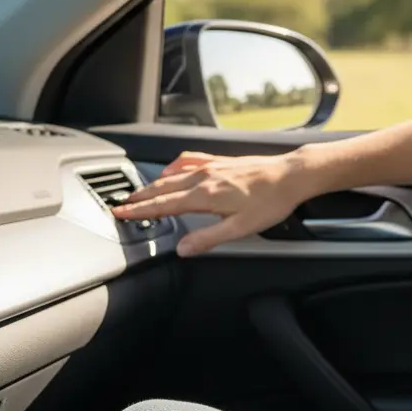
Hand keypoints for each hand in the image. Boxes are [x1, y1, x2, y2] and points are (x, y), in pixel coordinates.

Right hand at [111, 151, 309, 255]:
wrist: (292, 175)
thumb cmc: (271, 201)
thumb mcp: (240, 228)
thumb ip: (208, 239)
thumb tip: (183, 249)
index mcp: (204, 196)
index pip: (162, 205)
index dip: (139, 211)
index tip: (120, 212)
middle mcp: (204, 178)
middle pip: (162, 188)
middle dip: (139, 197)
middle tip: (121, 203)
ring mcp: (211, 167)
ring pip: (172, 175)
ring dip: (153, 184)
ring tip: (140, 191)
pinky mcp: (220, 161)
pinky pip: (188, 161)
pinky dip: (173, 167)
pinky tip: (172, 169)